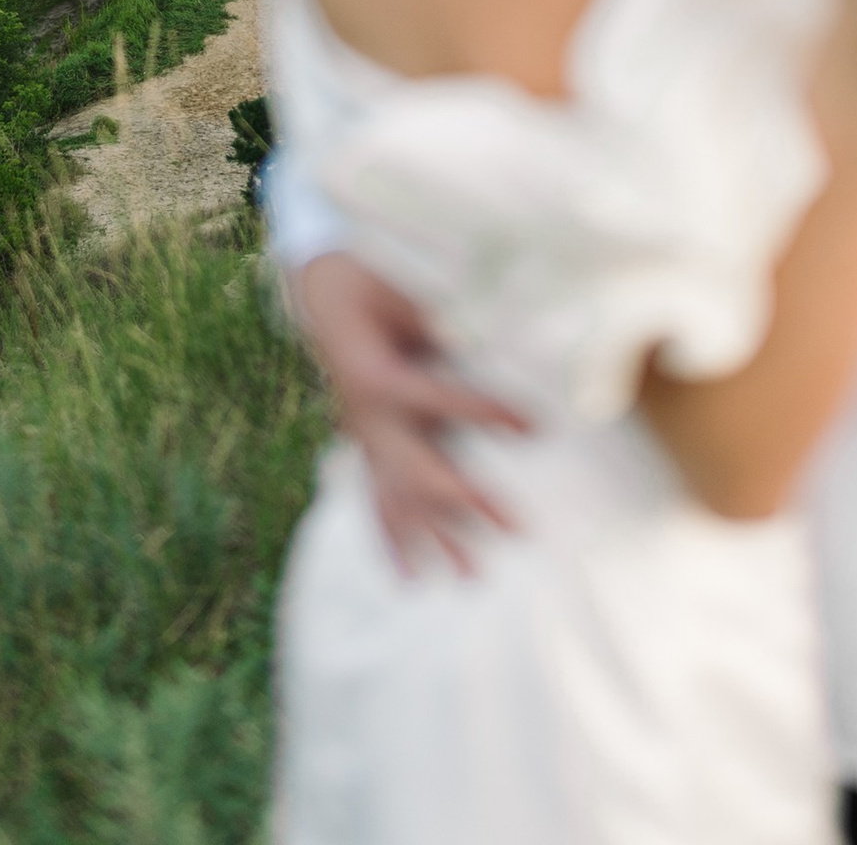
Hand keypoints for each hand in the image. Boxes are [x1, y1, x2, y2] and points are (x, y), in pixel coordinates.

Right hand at [289, 251, 527, 575]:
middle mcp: (367, 418)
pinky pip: (377, 497)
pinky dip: (393, 538)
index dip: (488, 412)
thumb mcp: (404, 285)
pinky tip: (410, 577)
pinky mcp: (364, 443)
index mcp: (376, 375)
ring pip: (398, 497)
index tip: (538, 426)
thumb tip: (495, 333)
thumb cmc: (369, 276)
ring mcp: (363, 436)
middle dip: (468, 503)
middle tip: (517, 530)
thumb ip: (442, 314)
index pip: (439, 399)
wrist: (318, 285)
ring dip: (435, 539)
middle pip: (418, 471)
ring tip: (472, 580)